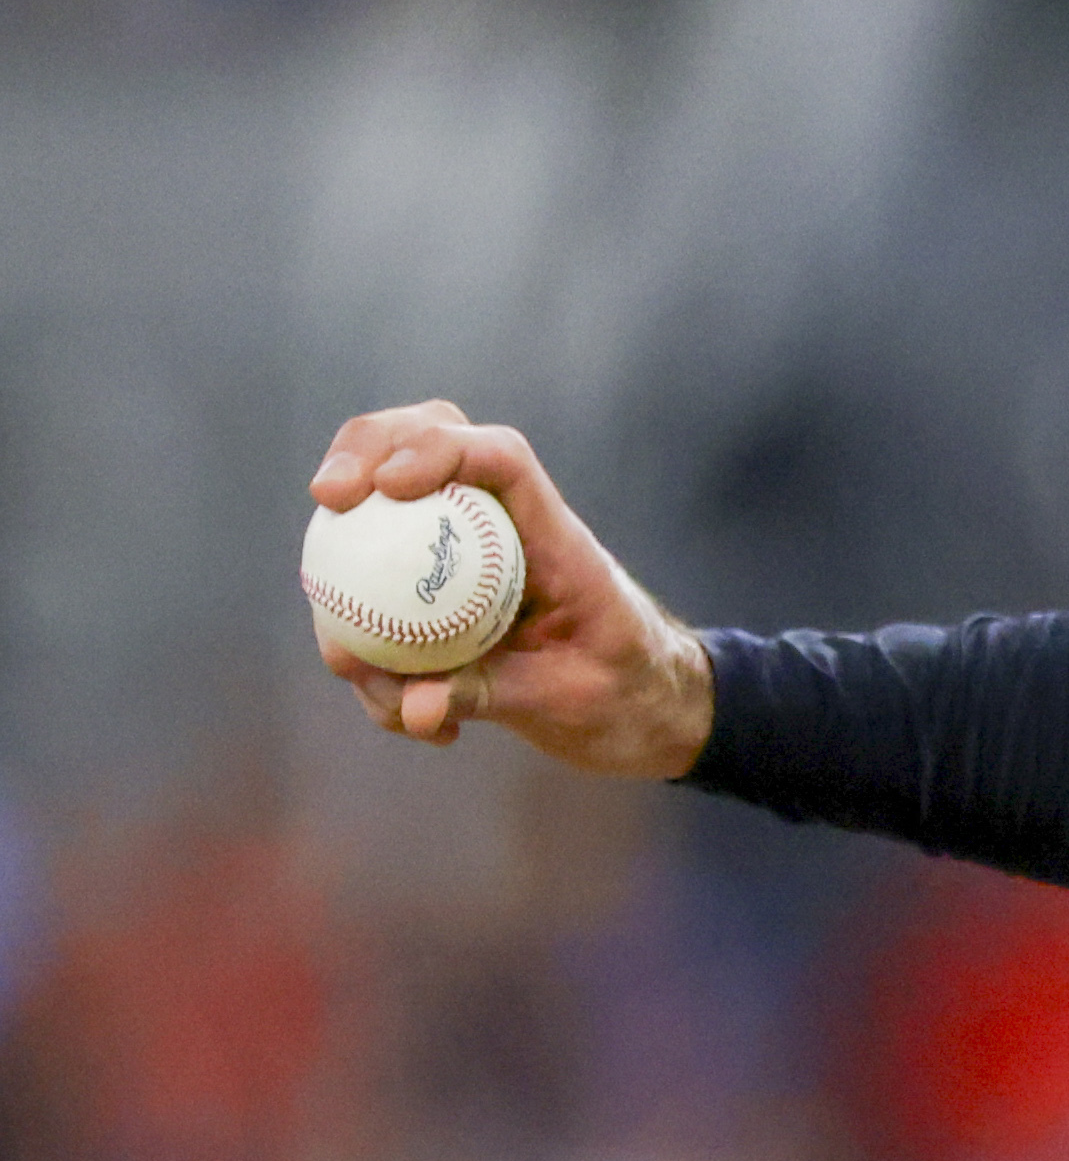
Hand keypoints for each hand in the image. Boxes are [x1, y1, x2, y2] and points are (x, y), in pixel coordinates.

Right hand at [307, 403, 713, 777]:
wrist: (649, 717)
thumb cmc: (629, 697)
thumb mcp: (569, 701)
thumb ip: (491, 693)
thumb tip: (415, 707)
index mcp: (555, 538)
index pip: (500, 459)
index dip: (437, 449)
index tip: (386, 485)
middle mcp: (505, 532)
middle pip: (427, 443)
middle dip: (362, 452)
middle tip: (326, 499)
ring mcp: (468, 556)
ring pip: (385, 517)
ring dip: (342, 579)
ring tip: (361, 678)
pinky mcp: (442, 595)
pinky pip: (381, 599)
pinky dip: (372, 658)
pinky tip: (405, 716)